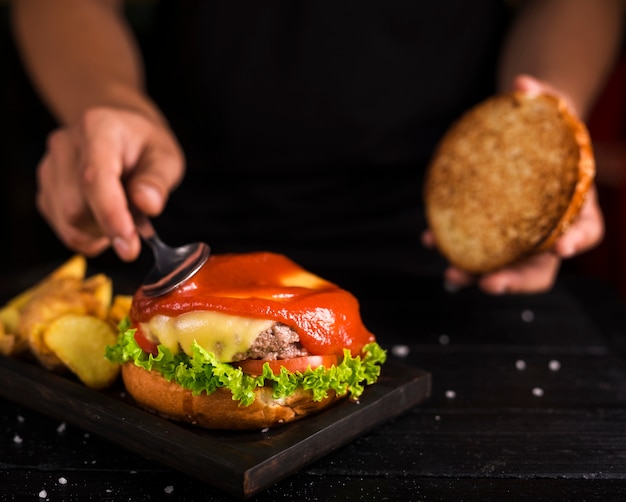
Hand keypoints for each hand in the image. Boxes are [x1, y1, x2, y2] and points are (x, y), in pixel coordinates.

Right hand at [36, 106, 184, 260]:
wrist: (120, 132)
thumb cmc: (144, 145)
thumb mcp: (165, 156)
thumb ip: (157, 180)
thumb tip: (148, 204)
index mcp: (97, 128)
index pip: (94, 178)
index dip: (110, 215)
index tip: (129, 245)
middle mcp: (64, 146)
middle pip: (76, 208)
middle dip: (111, 227)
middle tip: (138, 221)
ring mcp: (49, 169)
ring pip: (68, 224)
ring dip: (102, 233)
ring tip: (123, 214)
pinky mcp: (46, 191)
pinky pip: (65, 230)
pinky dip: (91, 236)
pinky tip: (106, 218)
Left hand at [423, 75, 604, 294]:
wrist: (526, 142)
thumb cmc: (545, 130)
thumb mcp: (549, 110)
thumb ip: (542, 97)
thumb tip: (521, 83)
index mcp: (576, 208)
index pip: (586, 230)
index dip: (577, 240)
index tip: (561, 245)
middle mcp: (549, 231)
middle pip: (540, 267)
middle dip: (516, 280)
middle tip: (491, 284)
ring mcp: (519, 240)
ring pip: (505, 269)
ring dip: (478, 277)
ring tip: (453, 275)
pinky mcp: (493, 237)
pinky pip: (476, 250)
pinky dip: (454, 248)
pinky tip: (431, 239)